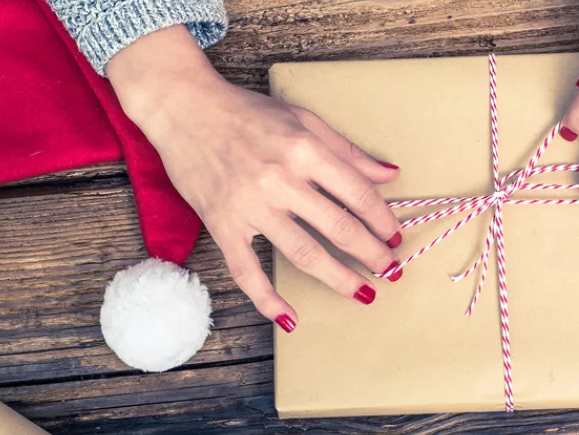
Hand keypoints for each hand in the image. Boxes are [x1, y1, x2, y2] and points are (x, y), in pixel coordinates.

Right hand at [107, 26, 403, 331]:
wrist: (184, 107)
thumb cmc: (246, 111)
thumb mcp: (304, 119)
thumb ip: (347, 151)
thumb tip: (389, 174)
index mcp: (305, 150)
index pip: (358, 194)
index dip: (382, 220)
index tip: (395, 237)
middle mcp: (280, 179)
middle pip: (338, 228)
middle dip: (371, 254)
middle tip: (390, 271)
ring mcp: (250, 206)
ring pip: (303, 253)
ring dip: (338, 278)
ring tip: (363, 294)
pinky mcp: (222, 225)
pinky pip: (247, 271)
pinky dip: (268, 300)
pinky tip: (290, 318)